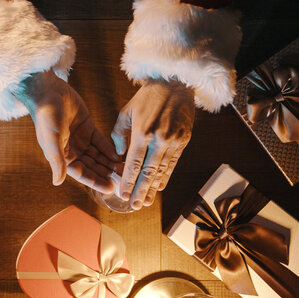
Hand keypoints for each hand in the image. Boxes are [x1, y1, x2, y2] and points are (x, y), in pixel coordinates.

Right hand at [14, 71, 119, 191]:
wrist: (48, 91)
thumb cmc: (46, 116)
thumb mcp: (51, 140)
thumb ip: (56, 161)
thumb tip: (57, 182)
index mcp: (62, 156)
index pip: (81, 173)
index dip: (95, 181)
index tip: (109, 188)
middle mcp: (71, 150)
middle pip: (92, 166)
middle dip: (106, 174)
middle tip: (123, 182)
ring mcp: (80, 140)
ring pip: (98, 156)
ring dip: (110, 163)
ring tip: (125, 170)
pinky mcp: (88, 128)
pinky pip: (101, 142)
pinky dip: (109, 149)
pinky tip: (119, 156)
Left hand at [111, 79, 194, 209]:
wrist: (175, 84)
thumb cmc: (147, 98)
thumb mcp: (126, 112)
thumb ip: (119, 134)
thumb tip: (118, 155)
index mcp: (142, 132)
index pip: (133, 164)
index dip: (128, 182)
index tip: (123, 195)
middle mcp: (159, 139)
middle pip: (148, 172)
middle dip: (141, 191)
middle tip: (135, 206)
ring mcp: (173, 140)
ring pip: (162, 170)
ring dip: (153, 189)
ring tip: (146, 202)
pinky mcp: (184, 140)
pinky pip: (173, 163)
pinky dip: (166, 176)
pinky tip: (159, 187)